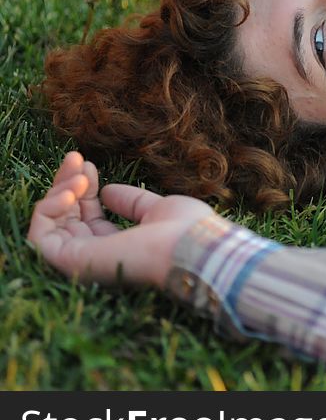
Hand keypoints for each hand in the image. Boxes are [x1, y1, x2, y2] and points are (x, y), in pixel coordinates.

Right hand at [27, 151, 214, 286]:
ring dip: (58, 192)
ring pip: (49, 224)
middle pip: (65, 217)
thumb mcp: (156, 208)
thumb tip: (107, 192)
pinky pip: (39, 237)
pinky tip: (70, 192)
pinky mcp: (70, 262)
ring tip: (80, 176)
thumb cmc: (185, 230)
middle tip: (75, 157)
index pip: (87, 217)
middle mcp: (96, 256)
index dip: (84, 188)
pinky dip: (47, 210)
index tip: (88, 163)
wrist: (192, 246)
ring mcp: (82, 261)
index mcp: (118, 246)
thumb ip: (131, 202)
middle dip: (65, 183)